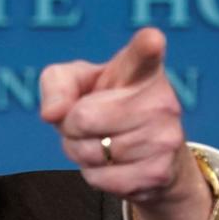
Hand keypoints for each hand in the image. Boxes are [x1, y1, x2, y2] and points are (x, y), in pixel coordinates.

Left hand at [39, 28, 212, 219]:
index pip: (145, 53)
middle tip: (88, 124)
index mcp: (142, 68)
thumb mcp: (76, 83)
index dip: (147, 46)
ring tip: (102, 142)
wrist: (147, 155)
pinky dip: (95, 175)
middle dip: (71, 126)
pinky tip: (114, 164)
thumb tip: (53, 114)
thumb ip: (56, 84)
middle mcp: (162, 100)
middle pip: (84, 117)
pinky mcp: (159, 173)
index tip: (152, 40)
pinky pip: (101, 179)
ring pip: (90, 152)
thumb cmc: (103, 105)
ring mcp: (165, 137)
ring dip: (81, 152)